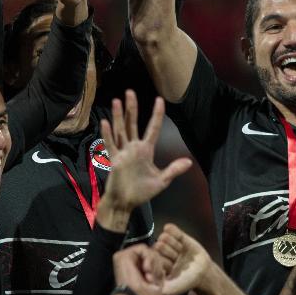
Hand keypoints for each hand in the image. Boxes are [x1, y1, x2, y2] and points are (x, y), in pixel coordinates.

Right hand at [99, 91, 191, 213]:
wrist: (126, 203)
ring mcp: (123, 152)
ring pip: (120, 130)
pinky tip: (105, 122)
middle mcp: (134, 147)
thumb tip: (189, 162)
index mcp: (146, 150)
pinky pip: (110, 145)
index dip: (156, 114)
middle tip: (130, 91)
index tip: (159, 99)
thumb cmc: (142, 192)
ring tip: (116, 100)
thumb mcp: (161, 181)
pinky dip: (107, 134)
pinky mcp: (114, 160)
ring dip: (118, 116)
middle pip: (132, 123)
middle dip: (132, 108)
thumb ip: (173, 170)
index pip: (153, 128)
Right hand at [112, 244, 164, 294]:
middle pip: (151, 252)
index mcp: (136, 268)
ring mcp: (124, 257)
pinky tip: (146, 269)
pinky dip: (148, 258)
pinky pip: (142, 248)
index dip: (159, 265)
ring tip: (149, 274)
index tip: (159, 277)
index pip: (152, 258)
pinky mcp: (122, 255)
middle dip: (157, 264)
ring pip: (148, 250)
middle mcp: (129, 261)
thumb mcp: (157, 283)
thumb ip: (158, 273)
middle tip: (153, 276)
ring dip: (153, 263)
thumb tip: (163, 269)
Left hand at [155, 224, 211, 294]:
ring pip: (164, 237)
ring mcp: (169, 244)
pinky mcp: (179, 237)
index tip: (172, 267)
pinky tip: (179, 237)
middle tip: (177, 258)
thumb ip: (165, 288)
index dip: (163, 261)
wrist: (203, 272)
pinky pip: (171, 229)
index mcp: (157, 264)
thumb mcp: (175, 288)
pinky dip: (173, 231)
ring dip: (173, 244)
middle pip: (158, 245)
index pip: (153, 257)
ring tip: (180, 250)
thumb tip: (156, 287)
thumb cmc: (188, 281)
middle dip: (168, 251)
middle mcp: (162, 253)